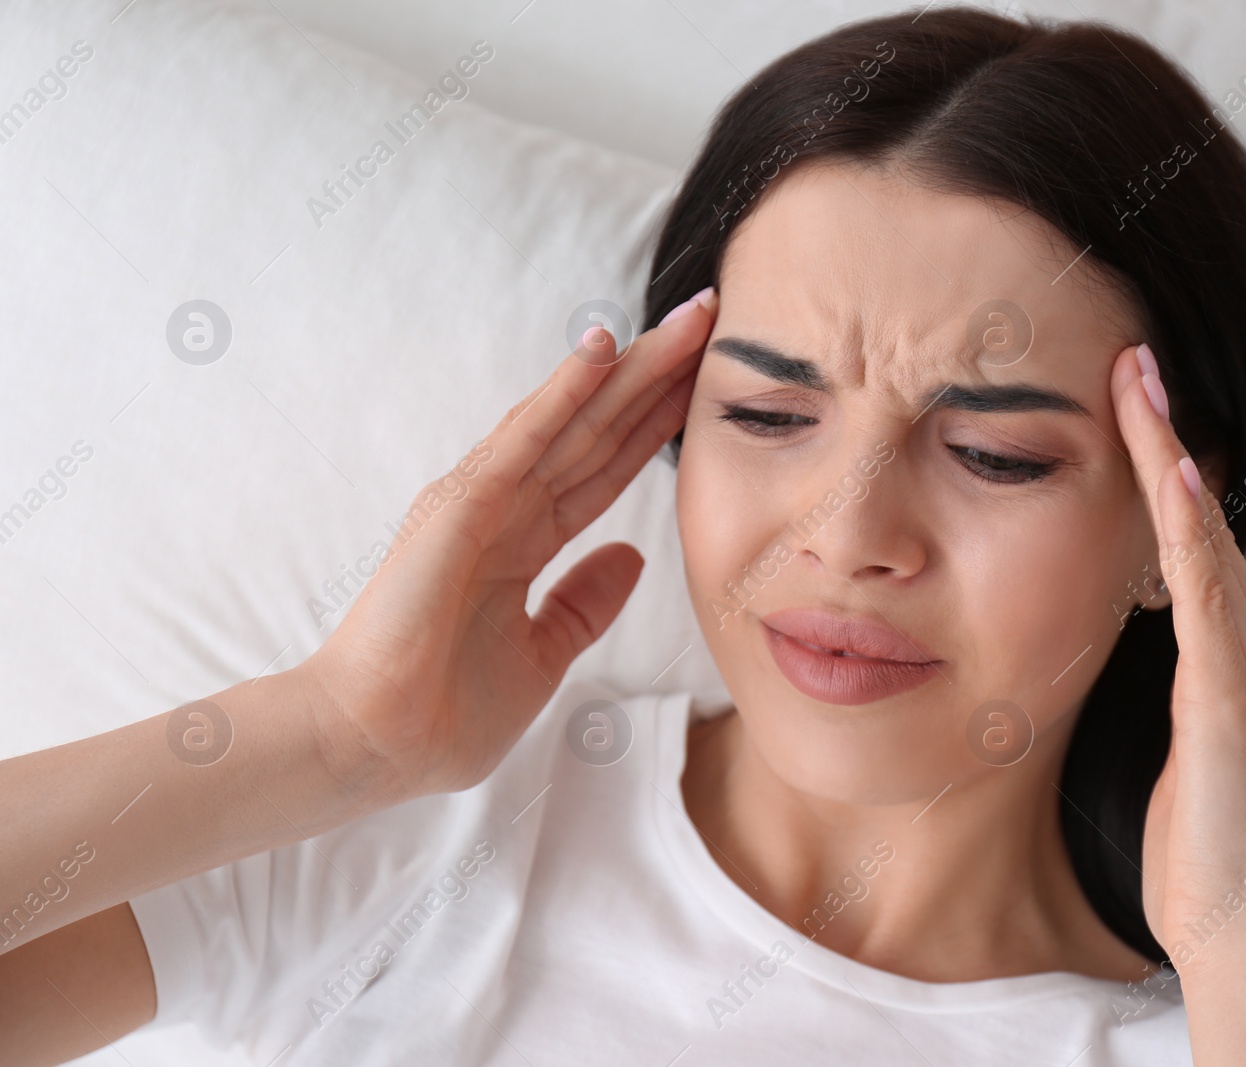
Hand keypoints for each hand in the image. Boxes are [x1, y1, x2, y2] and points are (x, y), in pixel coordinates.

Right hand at [303, 288, 717, 799]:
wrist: (374, 746)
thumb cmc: (441, 713)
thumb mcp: (541, 655)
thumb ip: (582, 602)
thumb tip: (632, 556)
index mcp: (522, 542)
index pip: (606, 468)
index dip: (656, 423)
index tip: (707, 383)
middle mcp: (504, 508)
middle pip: (598, 430)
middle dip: (656, 377)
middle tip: (709, 317)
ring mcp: (481, 501)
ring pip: (572, 420)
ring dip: (629, 368)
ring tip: (684, 318)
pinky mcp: (459, 507)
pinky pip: (524, 441)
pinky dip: (563, 394)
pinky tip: (603, 351)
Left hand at [1109, 342, 1245, 974]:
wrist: (1245, 936)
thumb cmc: (1203, 855)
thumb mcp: (1178, 754)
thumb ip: (1168, 694)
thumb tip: (1132, 650)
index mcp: (1240, 666)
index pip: (1196, 549)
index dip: (1165, 475)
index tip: (1129, 406)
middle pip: (1205, 527)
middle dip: (1169, 441)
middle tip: (1133, 359)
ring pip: (1209, 545)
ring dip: (1173, 461)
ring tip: (1140, 383)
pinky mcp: (1240, 705)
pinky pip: (1212, 602)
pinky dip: (1193, 536)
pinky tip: (1173, 480)